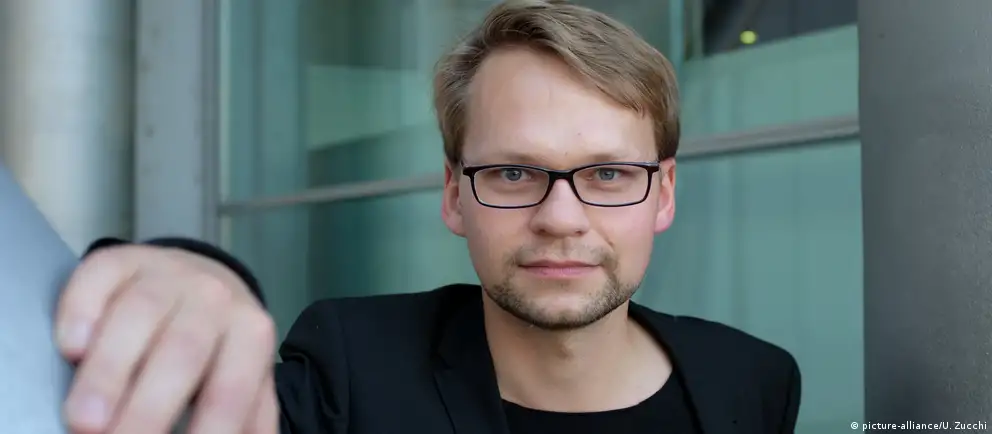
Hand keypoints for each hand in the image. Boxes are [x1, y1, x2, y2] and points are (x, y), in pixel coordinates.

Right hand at [56, 244, 277, 433]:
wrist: (205, 277)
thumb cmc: (220, 346)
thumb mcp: (247, 378)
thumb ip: (248, 417)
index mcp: (250, 333)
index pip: (231, 390)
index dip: (209, 428)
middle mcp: (213, 298)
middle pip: (184, 351)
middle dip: (148, 407)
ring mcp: (166, 273)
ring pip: (139, 315)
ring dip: (108, 372)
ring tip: (84, 420)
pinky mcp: (120, 258)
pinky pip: (101, 275)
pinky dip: (82, 311)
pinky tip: (72, 349)